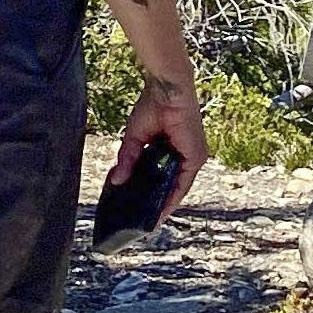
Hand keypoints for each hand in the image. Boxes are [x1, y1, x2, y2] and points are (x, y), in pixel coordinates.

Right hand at [112, 75, 209, 216]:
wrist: (166, 89)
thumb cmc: (153, 107)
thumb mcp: (135, 139)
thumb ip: (128, 160)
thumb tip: (116, 181)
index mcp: (173, 150)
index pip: (165, 178)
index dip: (153, 195)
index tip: (140, 212)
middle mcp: (186, 155)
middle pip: (171, 186)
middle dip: (156, 204)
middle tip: (140, 223)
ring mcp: (193, 156)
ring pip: (177, 189)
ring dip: (163, 205)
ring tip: (147, 223)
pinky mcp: (195, 156)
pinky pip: (183, 184)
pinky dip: (171, 198)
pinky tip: (159, 212)